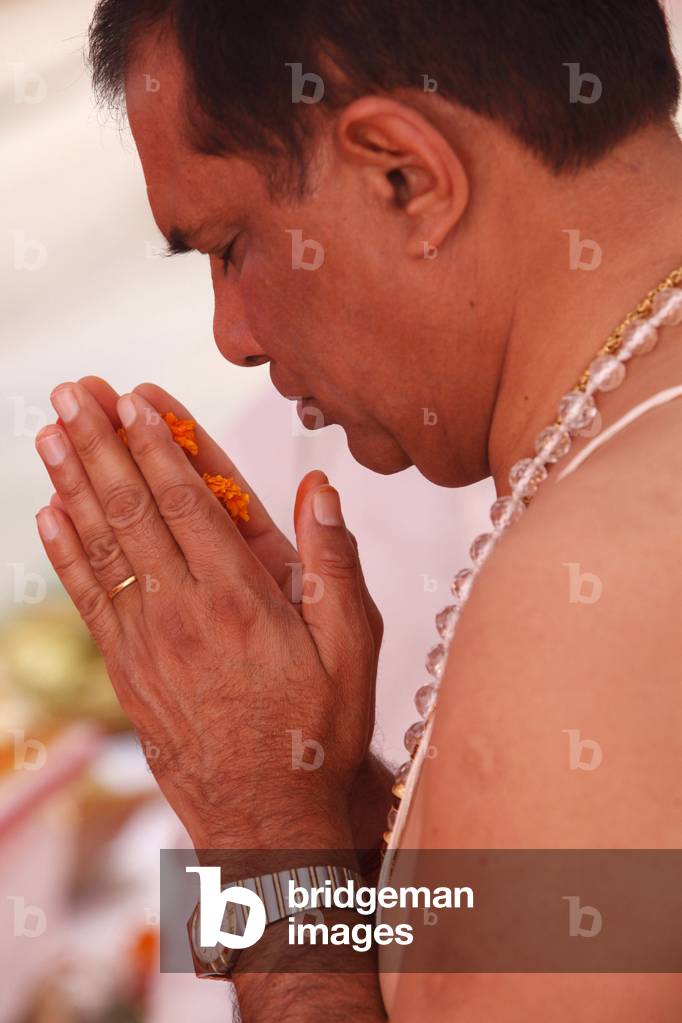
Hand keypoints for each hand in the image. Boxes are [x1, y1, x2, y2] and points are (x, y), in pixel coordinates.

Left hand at [35, 377, 382, 849]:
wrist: (265, 819)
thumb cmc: (316, 732)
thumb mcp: (353, 649)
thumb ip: (335, 564)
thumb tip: (320, 489)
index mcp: (241, 598)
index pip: (188, 502)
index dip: (157, 444)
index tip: (132, 398)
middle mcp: (183, 611)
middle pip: (134, 509)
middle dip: (101, 443)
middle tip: (74, 390)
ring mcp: (147, 641)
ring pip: (103, 546)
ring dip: (73, 483)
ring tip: (51, 433)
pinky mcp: (128, 670)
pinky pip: (89, 599)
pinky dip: (67, 553)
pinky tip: (51, 516)